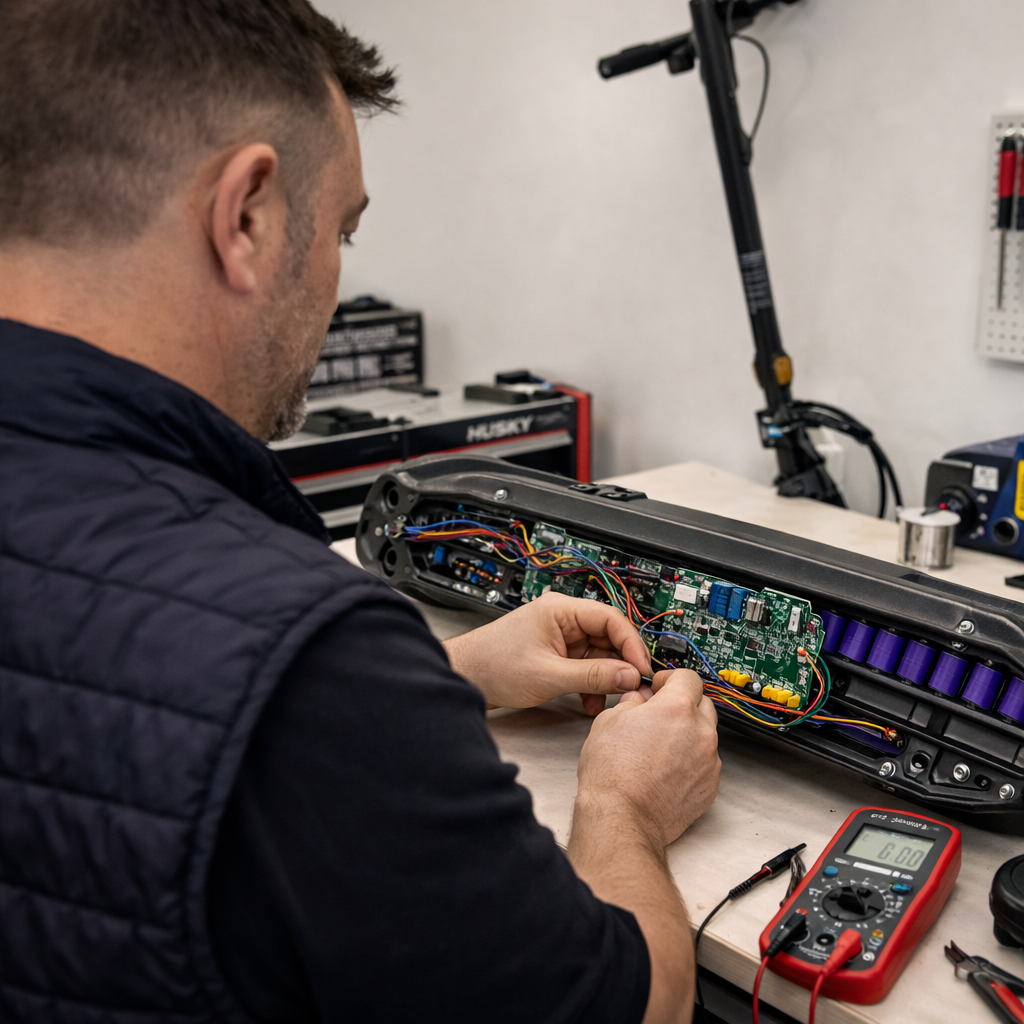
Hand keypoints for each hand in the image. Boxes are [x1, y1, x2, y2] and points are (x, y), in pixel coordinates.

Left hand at [443, 592, 650, 712]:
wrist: (465, 678)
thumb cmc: (493, 666)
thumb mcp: (550, 675)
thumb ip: (593, 676)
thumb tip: (629, 676)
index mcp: (561, 609)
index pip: (611, 619)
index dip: (631, 645)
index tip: (643, 669)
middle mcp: (563, 618)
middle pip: (608, 637)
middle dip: (620, 665)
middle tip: (631, 688)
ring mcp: (560, 636)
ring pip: (599, 654)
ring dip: (606, 678)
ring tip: (606, 700)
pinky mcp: (556, 653)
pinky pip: (586, 665)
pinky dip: (592, 683)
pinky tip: (590, 701)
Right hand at [574, 668, 720, 847]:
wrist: (621, 818)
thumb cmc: (612, 774)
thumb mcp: (608, 721)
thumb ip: (631, 702)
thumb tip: (639, 700)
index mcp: (677, 707)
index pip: (687, 676)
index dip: (670, 678)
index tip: (660, 686)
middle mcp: (700, 731)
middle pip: (702, 703)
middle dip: (683, 704)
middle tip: (659, 715)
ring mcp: (709, 761)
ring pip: (705, 734)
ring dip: (688, 734)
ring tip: (660, 749)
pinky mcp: (711, 786)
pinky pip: (706, 763)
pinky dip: (691, 761)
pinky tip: (666, 771)